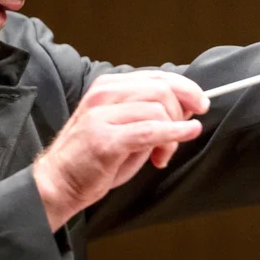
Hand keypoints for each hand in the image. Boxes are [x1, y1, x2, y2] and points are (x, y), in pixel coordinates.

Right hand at [31, 70, 208, 229]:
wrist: (58, 182)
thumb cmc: (91, 157)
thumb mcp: (122, 126)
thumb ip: (149, 114)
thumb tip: (186, 108)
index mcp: (108, 87)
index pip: (156, 76)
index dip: (186, 88)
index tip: (201, 103)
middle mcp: (104, 95)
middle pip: (161, 89)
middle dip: (182, 111)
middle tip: (184, 133)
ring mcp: (102, 115)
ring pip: (158, 110)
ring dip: (173, 133)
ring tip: (163, 154)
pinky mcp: (106, 139)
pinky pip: (151, 131)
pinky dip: (174, 133)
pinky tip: (186, 134)